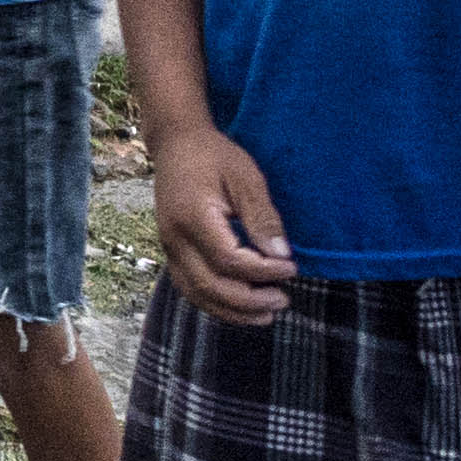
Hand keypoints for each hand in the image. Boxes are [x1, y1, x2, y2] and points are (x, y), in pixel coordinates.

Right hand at [152, 121, 299, 321]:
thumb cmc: (214, 156)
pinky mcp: (171, 252)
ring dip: (231, 310)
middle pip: (210, 285)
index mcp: (193, 217)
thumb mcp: (245, 177)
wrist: (176, 145)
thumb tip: (280, 254)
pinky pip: (189, 287)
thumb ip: (261, 217)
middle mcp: (175, 239)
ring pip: (197, 293)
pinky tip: (239, 307)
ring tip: (265, 315)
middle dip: (249, 300)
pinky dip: (214, 302)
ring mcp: (169, 248)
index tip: (291, 267)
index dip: (262, 271)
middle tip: (284, 299)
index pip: (228, 260)